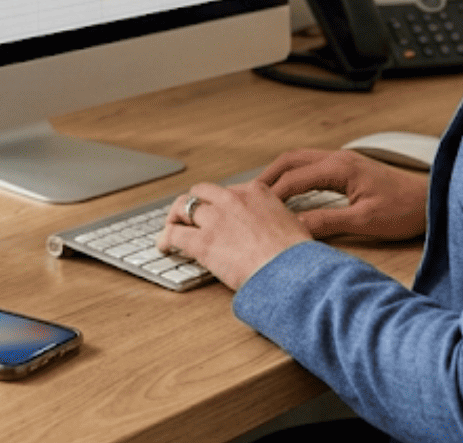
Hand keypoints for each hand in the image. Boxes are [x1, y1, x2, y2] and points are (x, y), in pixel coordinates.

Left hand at [156, 180, 311, 291]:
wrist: (292, 272)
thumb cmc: (298, 256)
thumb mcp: (293, 226)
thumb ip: (278, 221)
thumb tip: (280, 230)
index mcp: (256, 192)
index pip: (227, 190)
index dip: (218, 204)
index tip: (216, 212)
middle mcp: (232, 199)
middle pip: (201, 193)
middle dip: (194, 204)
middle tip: (189, 216)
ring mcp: (216, 219)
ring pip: (183, 208)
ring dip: (175, 217)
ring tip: (172, 228)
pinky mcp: (203, 241)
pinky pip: (174, 234)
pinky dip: (165, 239)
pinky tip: (164, 246)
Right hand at [258, 148, 428, 242]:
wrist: (431, 202)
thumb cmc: (405, 209)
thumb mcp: (364, 221)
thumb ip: (327, 222)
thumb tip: (296, 228)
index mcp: (340, 167)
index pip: (293, 178)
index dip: (271, 195)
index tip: (255, 211)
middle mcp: (339, 159)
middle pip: (291, 160)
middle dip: (268, 177)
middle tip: (249, 196)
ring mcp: (343, 162)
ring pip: (300, 160)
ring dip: (280, 174)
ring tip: (263, 194)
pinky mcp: (348, 169)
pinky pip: (312, 166)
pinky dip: (295, 176)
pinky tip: (291, 192)